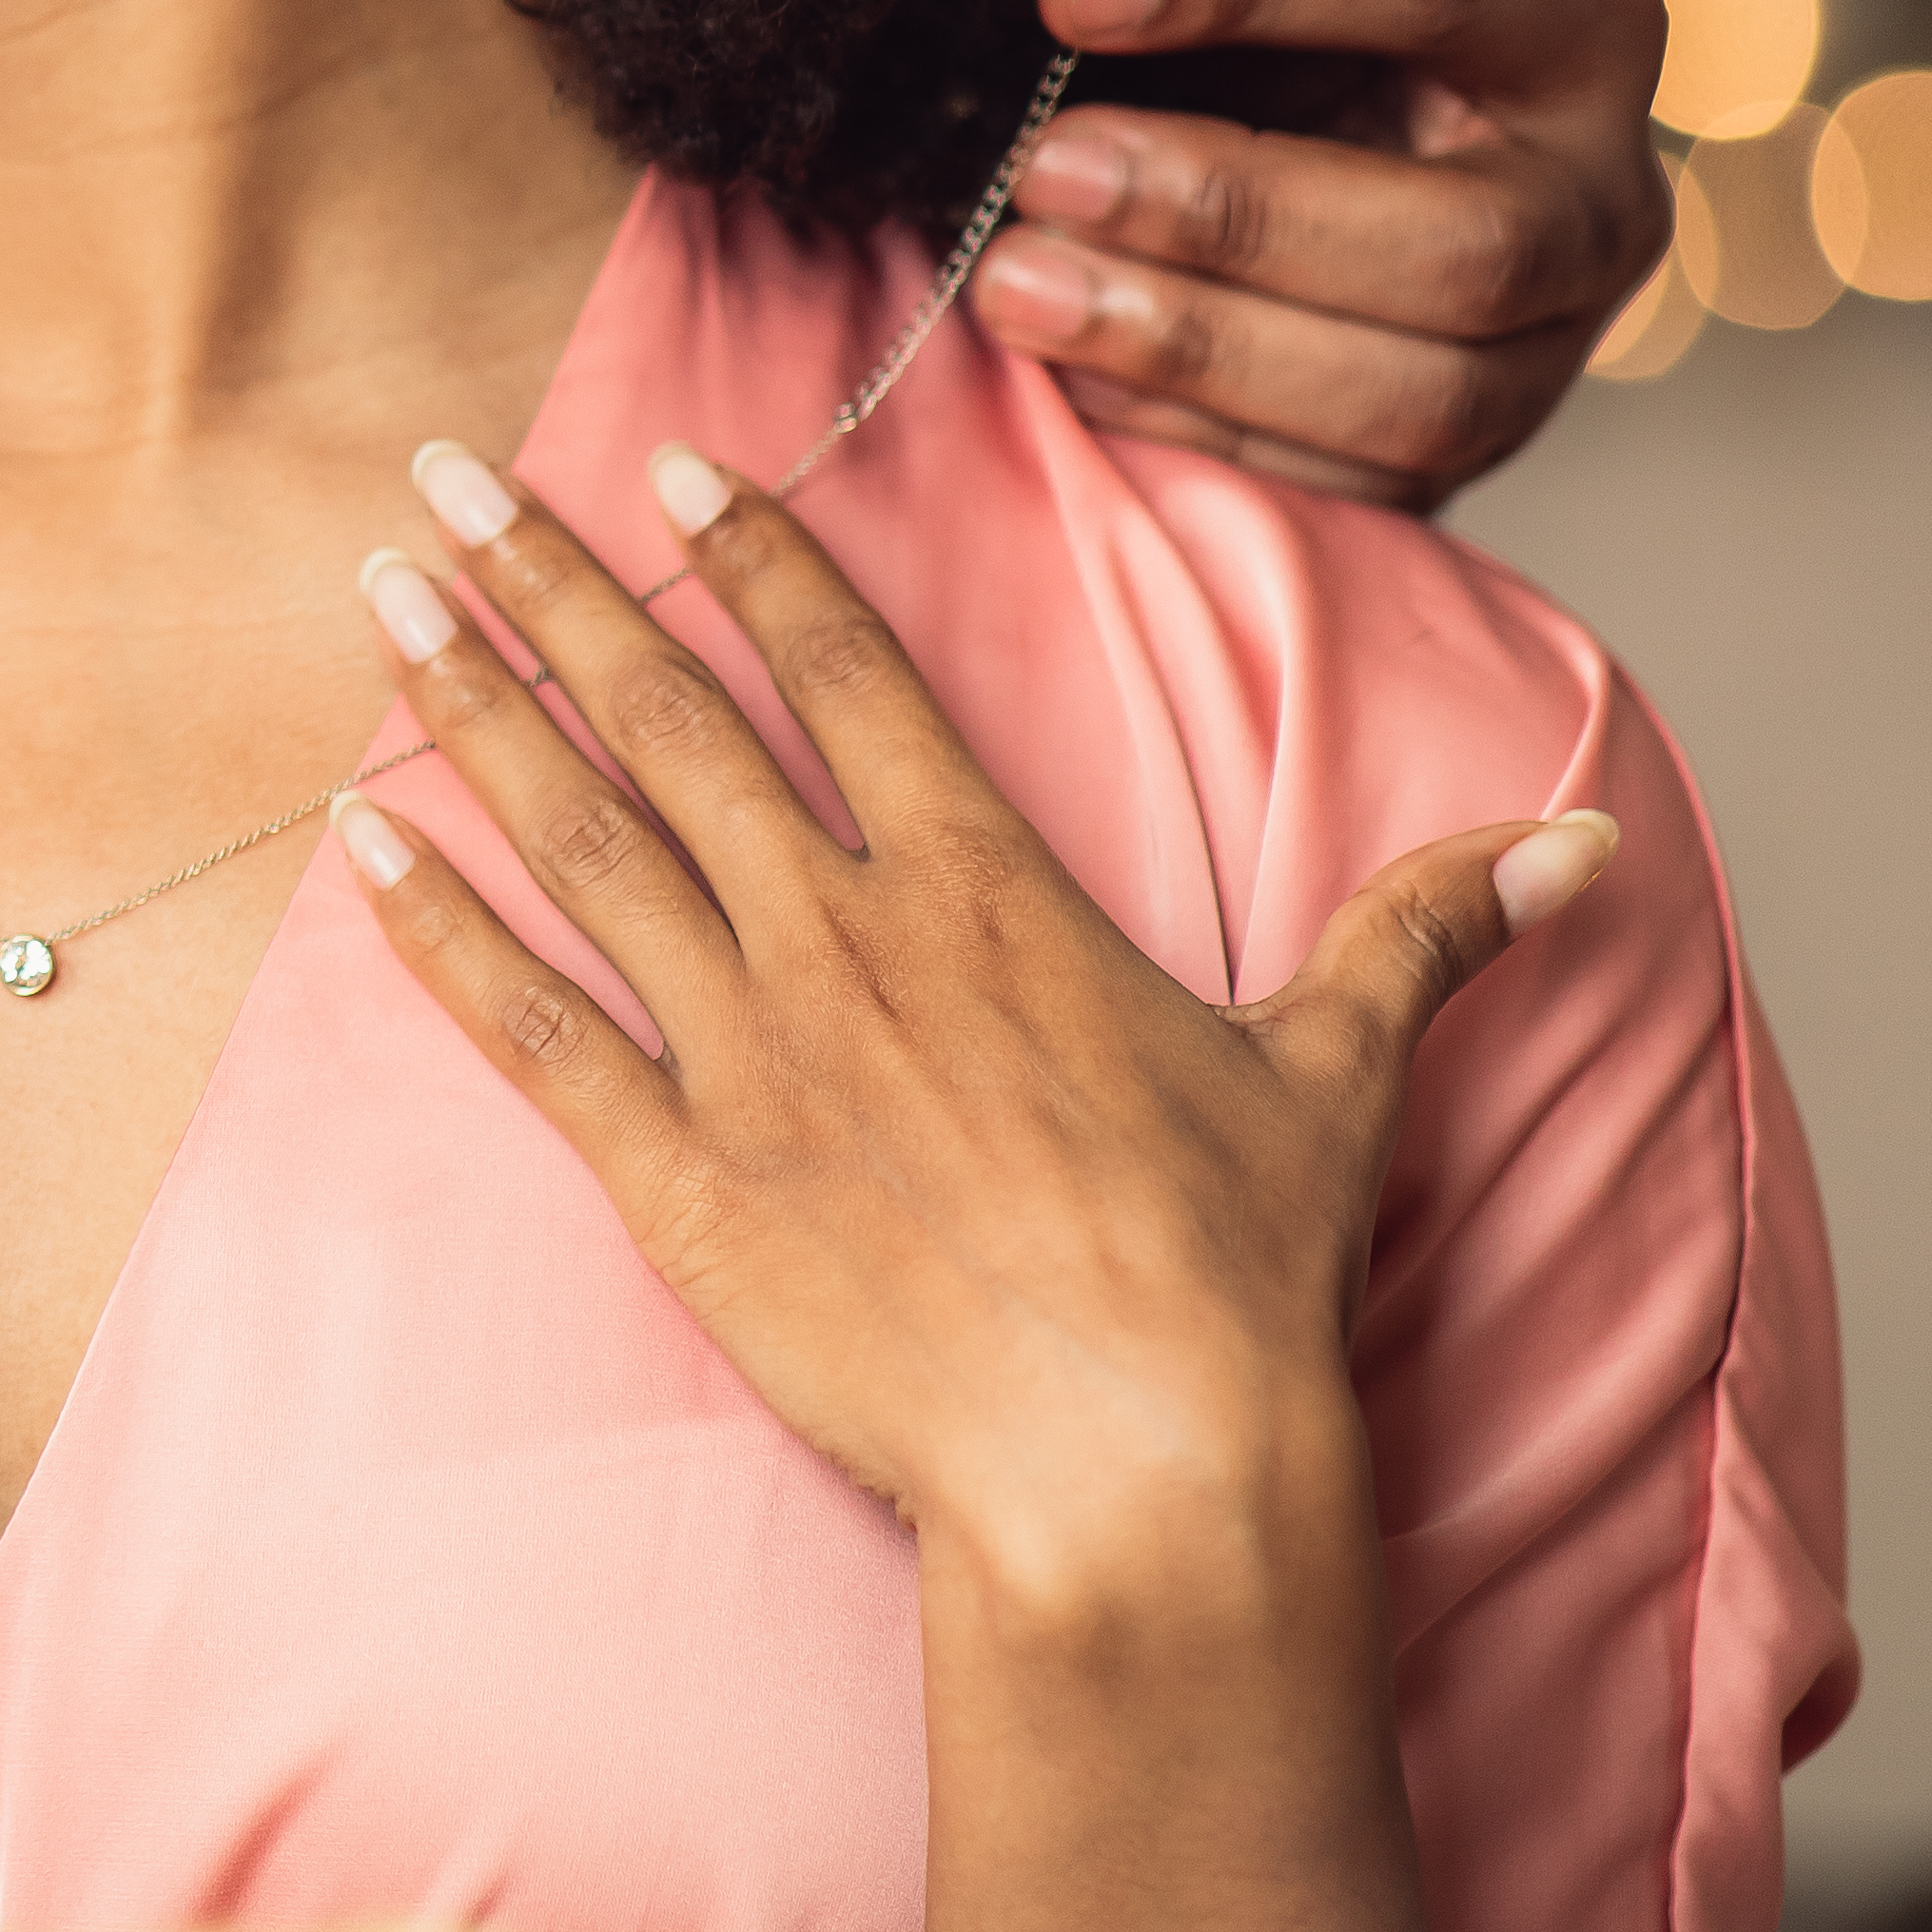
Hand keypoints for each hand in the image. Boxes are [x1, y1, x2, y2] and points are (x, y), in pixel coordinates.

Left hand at [343, 434, 1613, 1623]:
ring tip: (378, 596)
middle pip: (673, 716)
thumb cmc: (1234, 1279)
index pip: (847, 672)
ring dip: (466, 706)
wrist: (1135, 1470)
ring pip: (578, 834)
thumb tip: (1579, 843)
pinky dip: (430, 924)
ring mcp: (746, 1049)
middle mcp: (846, 938)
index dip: (749, 555)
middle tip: (436, 473)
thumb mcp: (1339, 1075)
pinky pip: (524, 1022)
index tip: (654, 461)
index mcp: (988, 892)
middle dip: (545, 581)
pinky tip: (352, 836)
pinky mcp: (674, 1172)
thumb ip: (1426, 932)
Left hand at [973, 0, 1671, 509]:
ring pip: (1420, 395)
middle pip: (1468, 244)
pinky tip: (1061, 365)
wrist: (1298, 58)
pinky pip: (1350, 483)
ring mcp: (1546, 341)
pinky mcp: (1455, 448)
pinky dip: (1194, 431)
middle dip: (1237, 217)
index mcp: (1575, 7)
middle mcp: (1602, 192)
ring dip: (1199, 346)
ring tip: (1012, 282)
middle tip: (1039, 168)